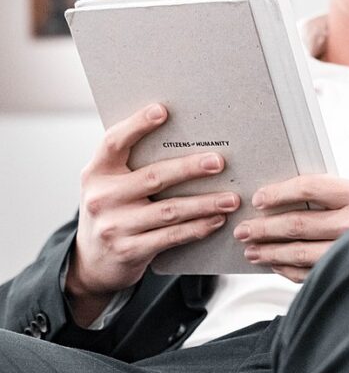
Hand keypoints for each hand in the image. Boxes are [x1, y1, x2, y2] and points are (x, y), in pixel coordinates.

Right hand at [67, 103, 240, 324]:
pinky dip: (197, 227)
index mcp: (97, 172)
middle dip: (190, 168)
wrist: (93, 262)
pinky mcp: (129, 251)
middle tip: (219, 161)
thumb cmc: (113, 210)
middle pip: (153, 177)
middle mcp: (102, 197)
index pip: (114, 142)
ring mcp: (114, 226)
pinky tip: (216, 220)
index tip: (162, 110)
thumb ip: (134, 165)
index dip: (137, 125)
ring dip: (204, 203)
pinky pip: (171, 236)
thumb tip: (187, 140)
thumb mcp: (112, 185)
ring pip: (169, 210)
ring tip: (231, 198)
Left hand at [233, 174, 348, 282]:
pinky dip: (289, 271)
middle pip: (297, 223)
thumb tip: (289, 202)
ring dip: (270, 252)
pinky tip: (276, 267)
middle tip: (244, 229)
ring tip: (252, 251)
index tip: (259, 198)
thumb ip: (338, 199)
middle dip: (264, 228)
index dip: (279, 192)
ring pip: (299, 253)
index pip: (309, 187)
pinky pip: (311, 274)